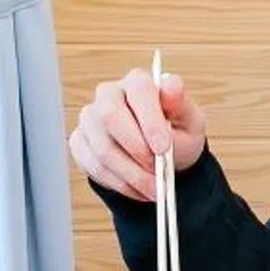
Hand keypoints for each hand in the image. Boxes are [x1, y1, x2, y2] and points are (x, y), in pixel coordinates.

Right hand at [69, 63, 207, 201]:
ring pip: (102, 148)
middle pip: (109, 116)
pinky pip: (93, 166)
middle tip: (158, 174)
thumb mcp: (189, 121)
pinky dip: (119, 184)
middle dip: (136, 150)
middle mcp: (108, 94)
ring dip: (130, 175)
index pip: (138, 92)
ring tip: (153, 188)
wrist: (161, 156)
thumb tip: (170, 85)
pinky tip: (137, 188)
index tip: (163, 148)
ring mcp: (90, 119)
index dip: (149, 121)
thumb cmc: (175, 132)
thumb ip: (180, 105)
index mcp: (138, 82)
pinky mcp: (80, 143)